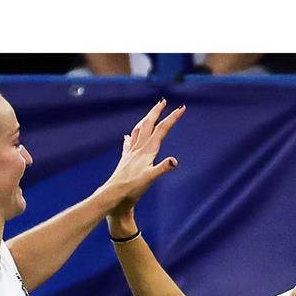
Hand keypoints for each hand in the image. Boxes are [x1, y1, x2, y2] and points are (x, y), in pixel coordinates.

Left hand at [103, 99, 185, 215]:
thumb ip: (163, 168)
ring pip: (138, 130)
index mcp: (147, 150)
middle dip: (157, 112)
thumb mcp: (150, 178)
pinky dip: (132, 136)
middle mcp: (139, 148)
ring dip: (145, 120)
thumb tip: (174, 161)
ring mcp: (131, 152)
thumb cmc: (133, 187)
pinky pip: (129, 143)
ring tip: (149, 115)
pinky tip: (129, 136)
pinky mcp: (126, 159)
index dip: (172, 118)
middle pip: (149, 124)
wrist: (114, 194)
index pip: (162, 129)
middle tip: (163, 101)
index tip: (181, 108)